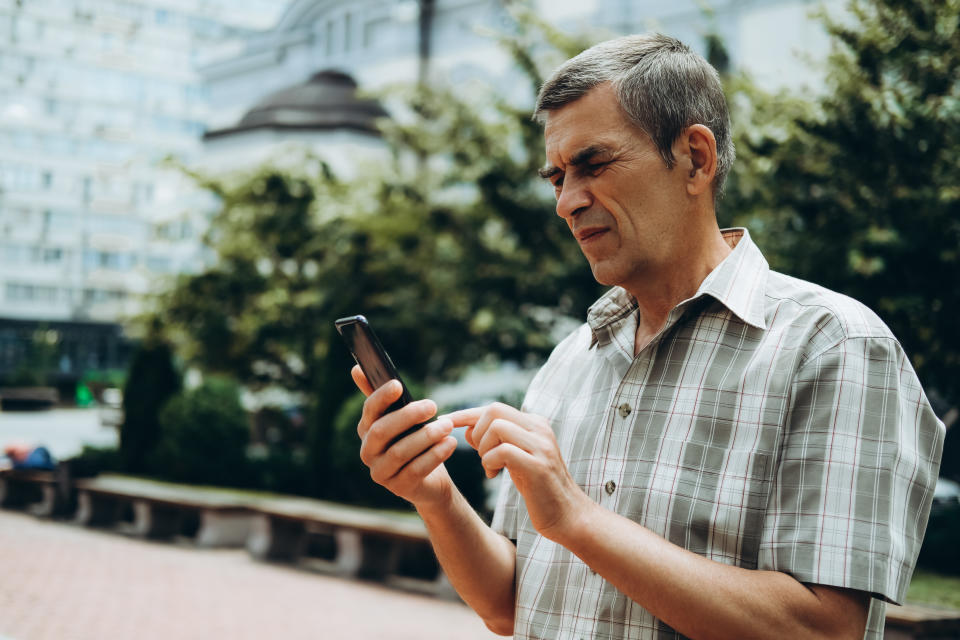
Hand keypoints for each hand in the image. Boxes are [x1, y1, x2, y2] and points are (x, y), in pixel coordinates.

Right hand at [351, 366, 457, 507]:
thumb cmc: (415, 443)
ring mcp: (381, 473)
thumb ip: (385, 398)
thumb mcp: (402, 419)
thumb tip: (356, 369)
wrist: (429, 480)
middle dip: (408, 416)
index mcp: (366, 430)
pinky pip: (416, 470)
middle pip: (381, 431)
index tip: (398, 385)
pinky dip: (435, 455)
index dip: (381, 397)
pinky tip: (450, 443)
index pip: (369, 411)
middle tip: (433, 405)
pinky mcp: (399, 488)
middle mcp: (368, 452)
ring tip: (447, 426)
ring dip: (426, 436)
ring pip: (400, 451)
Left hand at [444, 403, 590, 541]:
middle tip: (480, 454)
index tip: (444, 421)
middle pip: (493, 410)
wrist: (567, 515)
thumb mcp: (515, 459)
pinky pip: (502, 452)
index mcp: (535, 424)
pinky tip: (494, 475)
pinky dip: (490, 462)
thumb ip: (496, 442)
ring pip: (497, 427)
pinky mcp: (538, 466)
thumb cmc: (538, 488)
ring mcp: (541, 446)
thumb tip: (467, 429)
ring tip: (490, 467)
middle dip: (476, 432)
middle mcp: (540, 428)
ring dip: (484, 449)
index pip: (494, 408)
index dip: (466, 414)